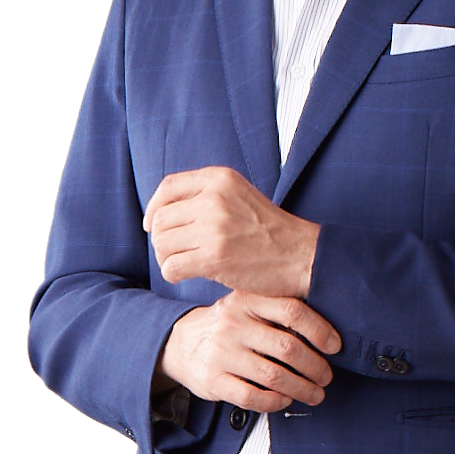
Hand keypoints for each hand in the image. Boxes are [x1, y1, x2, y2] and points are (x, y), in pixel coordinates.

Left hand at [144, 166, 320, 298]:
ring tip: (183, 264)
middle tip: (175, 252)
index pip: (168, 187)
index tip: (153, 225)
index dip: (154, 207)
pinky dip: (172, 274)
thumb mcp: (239, 195)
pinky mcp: (215, 256)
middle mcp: (215, 197)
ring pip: (162, 243)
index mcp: (220, 178)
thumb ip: (206, 195)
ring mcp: (215, 227)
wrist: (301, 255)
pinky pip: (171, 266)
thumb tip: (161, 210)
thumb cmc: (268, 230)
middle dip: (162, 239)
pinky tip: (186, 275)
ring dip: (166, 258)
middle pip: (161, 218)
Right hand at [155, 290, 341, 410]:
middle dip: (315, 366)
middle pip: (287, 347)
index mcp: (247, 300)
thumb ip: (276, 310)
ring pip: (274, 376)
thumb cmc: (227, 325)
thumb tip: (324, 331)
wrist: (179, 342)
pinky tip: (284, 399)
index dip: (320, 330)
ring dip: (302, 389)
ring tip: (315, 393)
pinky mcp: (213, 381)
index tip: (335, 346)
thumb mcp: (246, 305)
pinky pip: (253, 397)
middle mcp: (233, 324)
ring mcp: (221, 353)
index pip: (292, 311)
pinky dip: (275, 401)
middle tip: (326, 376)